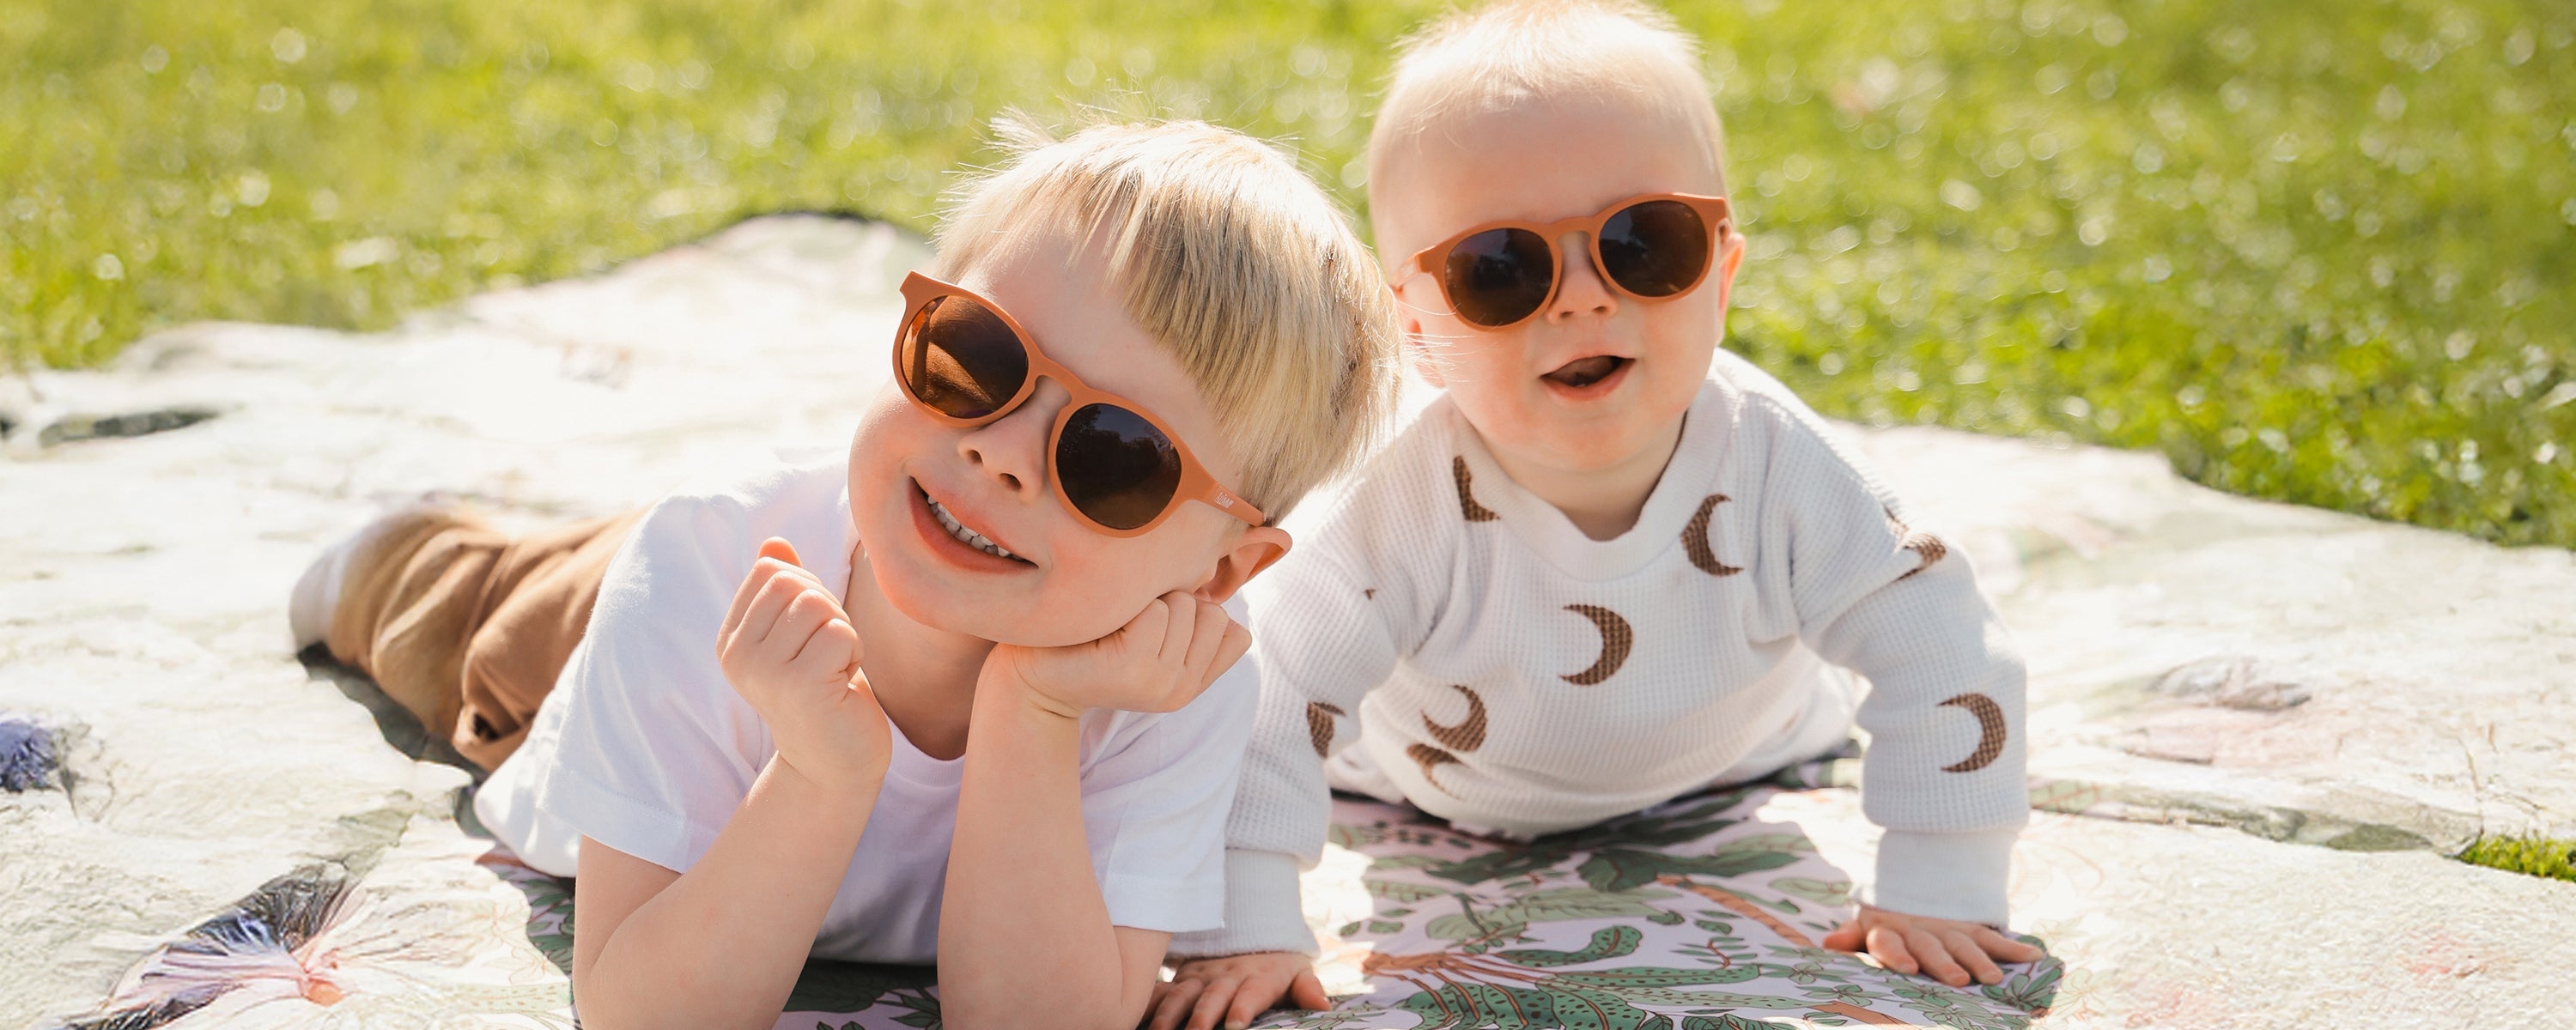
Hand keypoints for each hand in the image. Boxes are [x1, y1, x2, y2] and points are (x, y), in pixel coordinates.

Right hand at [717, 537, 890, 793]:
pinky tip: (841, 684)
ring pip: (817, 605)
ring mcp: (763, 672)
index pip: (771, 571)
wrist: (835, 763)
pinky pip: (839, 633)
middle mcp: (737, 655)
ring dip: (842, 633)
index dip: (808, 591)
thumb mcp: (799, 636)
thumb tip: (774, 543)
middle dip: (828, 611)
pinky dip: (853, 652)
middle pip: (794, 583)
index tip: (812, 635)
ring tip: (834, 669)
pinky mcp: (797, 686)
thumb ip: (784, 591)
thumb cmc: (824, 692)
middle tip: (829, 655)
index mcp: (731, 639)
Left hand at [986, 590, 1250, 719]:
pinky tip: (1104, 628)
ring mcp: (1160, 684)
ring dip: (1149, 601)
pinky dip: (1129, 606)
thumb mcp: (1153, 640)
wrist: (1033, 673)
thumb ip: (1193, 626)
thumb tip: (1216, 590)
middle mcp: (1181, 691)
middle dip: (1174, 602)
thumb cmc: (1092, 642)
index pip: (1236, 634)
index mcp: (1190, 686)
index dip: (1199, 614)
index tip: (1157, 625)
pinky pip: (1155, 612)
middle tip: (1130, 625)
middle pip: (1213, 614)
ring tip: (1115, 626)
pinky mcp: (1133, 668)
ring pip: (1185, 607)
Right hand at [1146, 952, 1327, 1029]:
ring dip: (1170, 1015)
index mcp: (1258, 977)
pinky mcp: (1183, 976)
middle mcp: (1227, 975)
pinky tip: (1135, 1015)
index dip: (1242, 1008)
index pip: (1251, 993)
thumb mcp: (1298, 972)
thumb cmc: (1278, 966)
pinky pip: (1163, 990)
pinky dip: (1149, 1003)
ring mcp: (1201, 975)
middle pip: (1212, 996)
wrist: (1251, 932)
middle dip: (1203, 1015)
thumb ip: (1307, 988)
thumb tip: (1323, 1006)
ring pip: (1182, 994)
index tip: (1236, 1025)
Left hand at [1822, 904, 2043, 986]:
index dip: (1895, 953)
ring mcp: (1946, 928)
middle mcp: (1919, 930)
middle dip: (1944, 962)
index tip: (1906, 968)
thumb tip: (1828, 944)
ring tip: (1993, 978)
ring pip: (1964, 944)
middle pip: (1931, 947)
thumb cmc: (1885, 920)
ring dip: (1979, 959)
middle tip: (1959, 979)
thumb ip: (1852, 936)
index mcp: (1888, 930)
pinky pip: (1991, 937)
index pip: (1889, 942)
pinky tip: (2034, 957)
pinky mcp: (1968, 927)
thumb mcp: (1866, 925)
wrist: (1913, 885)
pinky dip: (2013, 948)